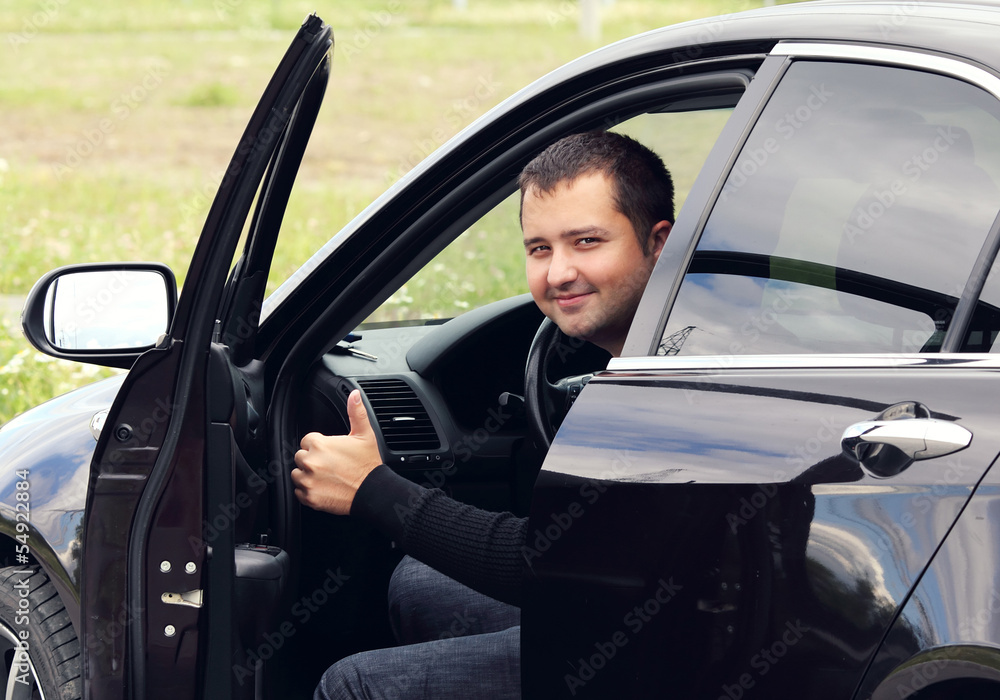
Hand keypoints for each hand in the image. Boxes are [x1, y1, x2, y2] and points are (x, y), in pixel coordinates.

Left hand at [292, 389, 381, 514]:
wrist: (372, 492)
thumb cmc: (368, 465)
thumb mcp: (365, 435)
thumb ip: (356, 412)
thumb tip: (354, 395)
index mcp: (320, 445)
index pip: (307, 440)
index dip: (318, 445)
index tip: (329, 452)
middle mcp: (311, 462)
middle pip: (300, 457)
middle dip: (312, 460)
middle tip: (329, 465)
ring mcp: (309, 481)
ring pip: (297, 474)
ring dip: (307, 475)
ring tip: (326, 476)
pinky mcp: (309, 497)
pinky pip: (299, 492)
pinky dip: (308, 491)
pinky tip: (323, 487)